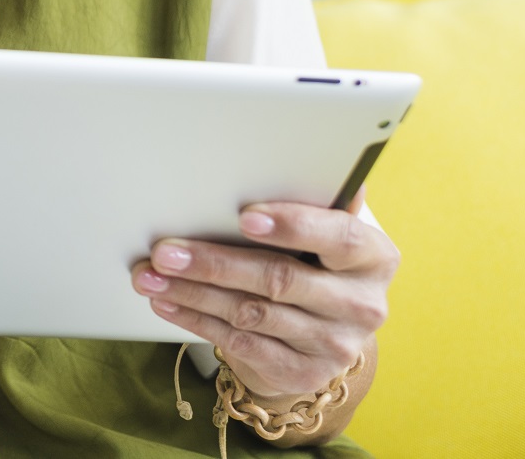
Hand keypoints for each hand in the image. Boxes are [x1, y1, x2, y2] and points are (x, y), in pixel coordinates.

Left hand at [132, 197, 396, 398]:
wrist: (323, 333)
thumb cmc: (316, 262)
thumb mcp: (323, 232)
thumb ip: (311, 201)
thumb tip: (289, 150)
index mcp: (374, 257)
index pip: (340, 238)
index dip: (294, 226)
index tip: (246, 217)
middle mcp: (362, 305)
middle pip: (280, 279)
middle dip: (215, 262)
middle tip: (165, 250)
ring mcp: (335, 344)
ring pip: (251, 313)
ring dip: (193, 291)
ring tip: (151, 274)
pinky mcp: (304, 373)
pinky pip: (241, 344)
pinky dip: (196, 320)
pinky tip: (167, 301)